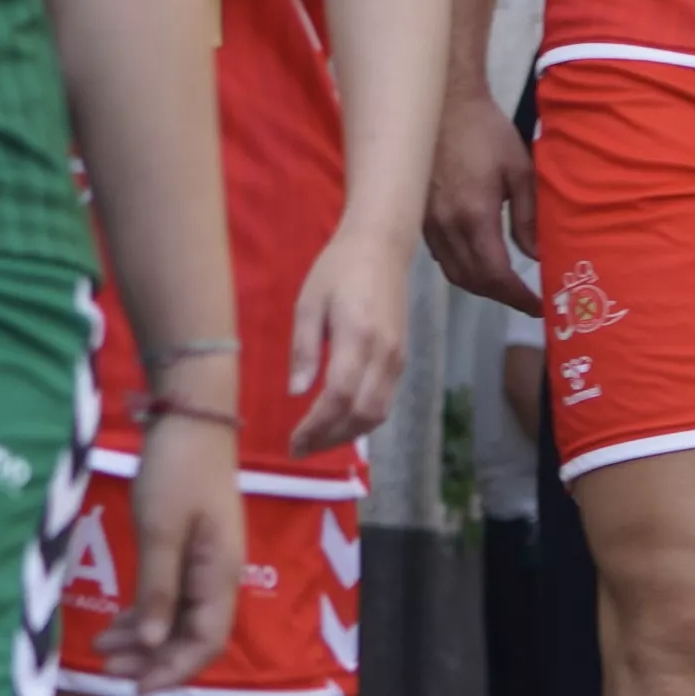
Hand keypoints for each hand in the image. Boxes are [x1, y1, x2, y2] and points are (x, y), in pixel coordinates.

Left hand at [106, 411, 243, 686]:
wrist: (191, 418)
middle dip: (153, 659)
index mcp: (219, 575)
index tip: (137, 686)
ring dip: (145, 638)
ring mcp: (203, 563)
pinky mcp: (187, 548)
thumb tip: (152, 643)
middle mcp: (217, 576)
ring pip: (177, 618)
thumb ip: (158, 588)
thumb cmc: (178, 470)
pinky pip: (169, 596)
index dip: (174, 670)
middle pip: (192, 636)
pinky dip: (144, 613)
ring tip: (103, 647)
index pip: (206, 642)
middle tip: (110, 669)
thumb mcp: (161, 529)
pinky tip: (117, 621)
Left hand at [285, 224, 413, 456]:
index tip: (292, 441)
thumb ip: (304, 349)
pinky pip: (385, 401)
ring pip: (377, 414)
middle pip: (361, 414)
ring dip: (347, 435)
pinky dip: (362, 420)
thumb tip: (296, 393)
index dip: (315, 426)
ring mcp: (398, 358)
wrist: (382, 246)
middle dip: (330, 439)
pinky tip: (339, 422)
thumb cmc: (338, 269)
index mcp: (358, 336)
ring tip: (317, 442)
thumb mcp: (308, 303)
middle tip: (300, 449)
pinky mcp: (402, 359)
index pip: (338, 397)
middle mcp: (384, 353)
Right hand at [421, 84, 535, 304]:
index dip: (517, 297)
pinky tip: (478, 261)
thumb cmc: (486, 131)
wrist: (442, 104)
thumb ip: (528, 218)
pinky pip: (440, 256)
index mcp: (474, 215)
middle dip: (501, 296)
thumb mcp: (520, 171)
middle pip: (472, 281)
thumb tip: (536, 255)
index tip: (538, 305)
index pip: (495, 275)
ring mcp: (427, 223)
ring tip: (506, 285)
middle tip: (526, 298)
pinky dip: (461, 268)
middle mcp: (446, 226)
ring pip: (453, 272)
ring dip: (480, 285)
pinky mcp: (418, 216)